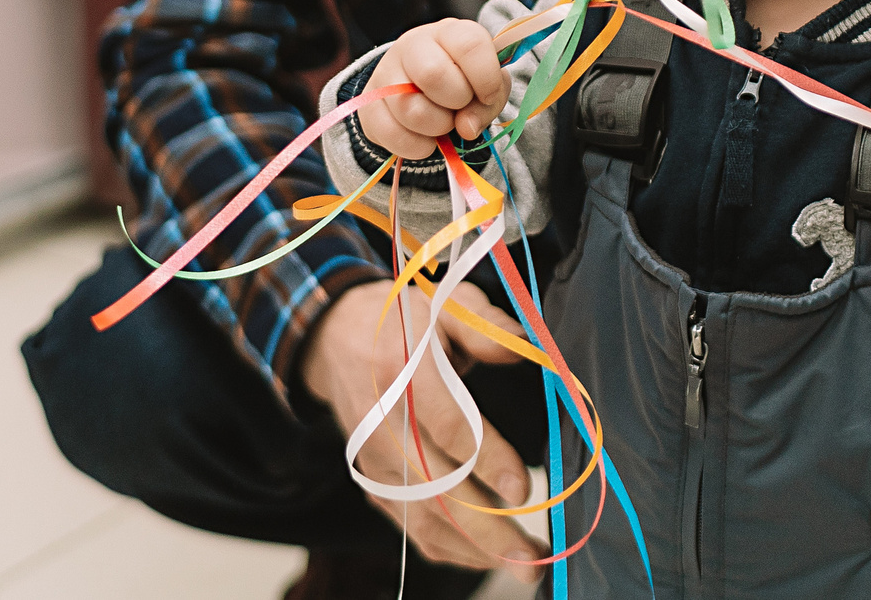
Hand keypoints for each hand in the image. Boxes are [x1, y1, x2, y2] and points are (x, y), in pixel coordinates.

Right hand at [300, 278, 541, 568]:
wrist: (337, 338)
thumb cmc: (404, 319)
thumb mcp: (447, 304)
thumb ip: (488, 327)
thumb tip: (532, 348)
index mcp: (401, 370)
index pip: (447, 426)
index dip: (486, 461)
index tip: (524, 489)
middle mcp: (382, 423)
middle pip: (435, 489)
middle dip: (487, 530)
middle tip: (533, 557)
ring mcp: (373, 458)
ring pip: (422, 518)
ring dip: (474, 550)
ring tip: (523, 566)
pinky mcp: (372, 481)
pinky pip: (409, 527)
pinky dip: (449, 549)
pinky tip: (487, 557)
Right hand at [360, 19, 508, 159]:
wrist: (419, 90)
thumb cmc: (462, 82)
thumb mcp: (487, 87)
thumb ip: (488, 104)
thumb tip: (466, 127)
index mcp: (448, 32)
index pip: (469, 45)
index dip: (486, 78)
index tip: (488, 95)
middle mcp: (413, 45)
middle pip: (433, 74)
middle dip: (457, 101)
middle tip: (460, 106)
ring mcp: (385, 73)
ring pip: (411, 109)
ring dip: (437, 128)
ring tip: (442, 122)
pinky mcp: (368, 104)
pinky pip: (393, 134)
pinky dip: (417, 146)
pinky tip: (425, 138)